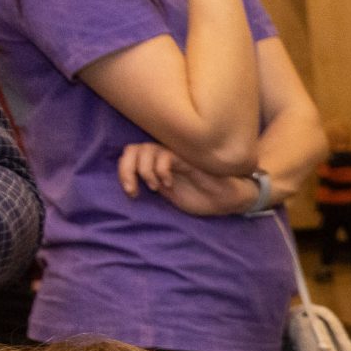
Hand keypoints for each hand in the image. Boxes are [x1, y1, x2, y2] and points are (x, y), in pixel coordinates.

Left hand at [118, 142, 259, 216]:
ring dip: (144, 170)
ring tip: (156, 186)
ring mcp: (175, 155)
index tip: (131, 193)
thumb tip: (132, 185)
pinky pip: (165, 155)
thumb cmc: (200, 197)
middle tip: (133, 190)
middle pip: (132, 150)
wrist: (226, 200)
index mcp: (157, 165)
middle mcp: (164, 156)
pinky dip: (160, 169)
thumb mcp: (169, 196)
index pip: (131, 155)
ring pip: (146, 150)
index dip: (124, 171)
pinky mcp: (187, 157)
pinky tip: (169, 183)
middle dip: (126, 170)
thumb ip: (153, 185)